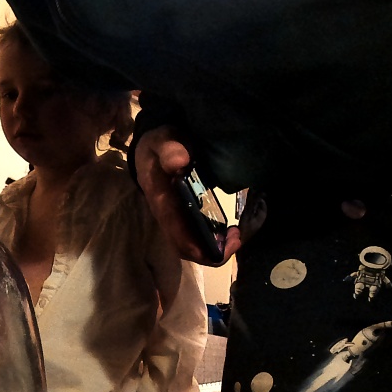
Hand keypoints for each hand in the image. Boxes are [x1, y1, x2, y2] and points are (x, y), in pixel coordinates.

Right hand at [133, 126, 242, 264]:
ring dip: (217, 246)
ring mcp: (175, 219)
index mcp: (160, 202)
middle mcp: (167, 217)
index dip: (201, 245)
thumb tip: (180, 163)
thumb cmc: (158, 146)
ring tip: (239, 233)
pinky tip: (233, 227)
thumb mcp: (161, 141)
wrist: (151, 149)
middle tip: (239, 236)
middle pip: (186, 248)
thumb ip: (169, 149)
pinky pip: (198, 236)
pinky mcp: (184, 217)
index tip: (230, 236)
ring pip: (193, 246)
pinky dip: (217, 237)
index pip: (177, 234)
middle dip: (214, 251)